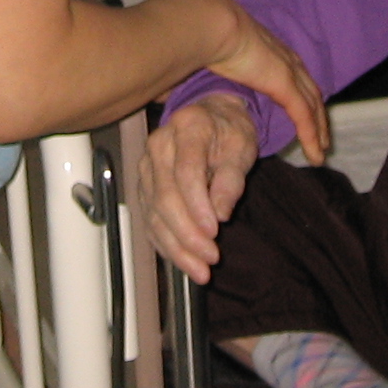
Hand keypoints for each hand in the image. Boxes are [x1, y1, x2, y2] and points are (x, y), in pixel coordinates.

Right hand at [139, 92, 261, 281]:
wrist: (211, 118)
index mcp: (187, 128)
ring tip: (200, 270)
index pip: (186, 171)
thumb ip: (232, 179)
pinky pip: (150, 220)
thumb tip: (221, 213)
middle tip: (210, 257)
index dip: (197, 205)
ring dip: (176, 246)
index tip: (214, 231)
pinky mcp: (144, 186)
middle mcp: (159, 146)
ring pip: (154, 212)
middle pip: (165, 196)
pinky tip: (184, 262)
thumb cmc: (229, 132)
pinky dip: (166, 245)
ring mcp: (147, 167)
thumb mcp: (242, 147)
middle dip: (187, 233)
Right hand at [200, 0, 325, 167]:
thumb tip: (171, 89)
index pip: (294, 77)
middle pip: (310, 92)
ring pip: (313, 106)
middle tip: (322, 139)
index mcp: (269, 51)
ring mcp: (288, 70)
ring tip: (320, 152)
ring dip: (319, 130)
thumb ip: (200, 76)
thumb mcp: (207, 59)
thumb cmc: (201, 38)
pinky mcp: (285, 84)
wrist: (210, 25)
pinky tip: (315, 153)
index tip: (303, 115)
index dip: (301, 97)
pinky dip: (311, 135)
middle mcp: (285, 58)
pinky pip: (304, 115)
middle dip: (317, 116)